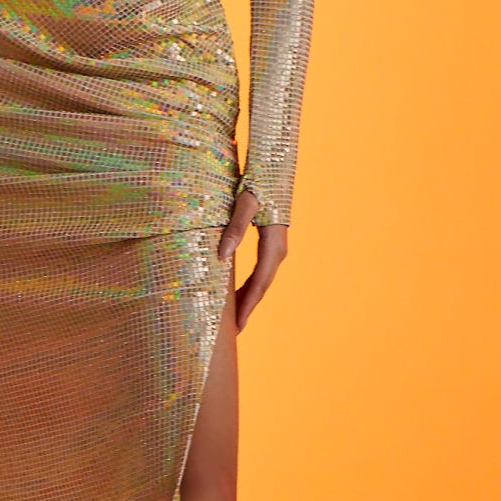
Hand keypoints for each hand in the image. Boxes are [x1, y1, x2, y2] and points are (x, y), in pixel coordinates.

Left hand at [217, 187, 287, 331]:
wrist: (273, 169)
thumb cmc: (258, 183)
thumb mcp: (243, 204)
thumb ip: (234, 229)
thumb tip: (221, 256)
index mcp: (274, 245)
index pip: (259, 283)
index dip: (247, 306)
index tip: (237, 326)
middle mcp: (279, 250)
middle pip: (262, 287)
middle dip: (247, 309)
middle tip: (233, 331)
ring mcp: (277, 248)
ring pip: (262, 281)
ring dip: (249, 299)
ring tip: (234, 318)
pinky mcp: (271, 243)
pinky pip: (261, 271)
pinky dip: (250, 286)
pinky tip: (239, 293)